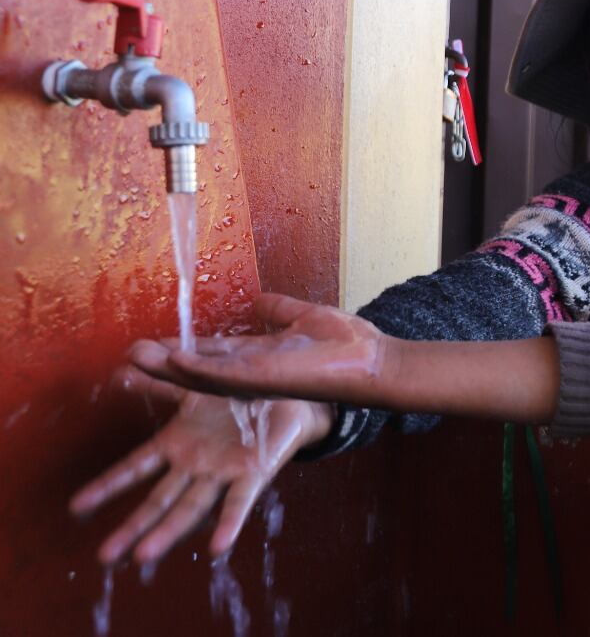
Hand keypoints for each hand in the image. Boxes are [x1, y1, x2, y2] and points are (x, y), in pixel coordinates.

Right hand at [70, 366, 331, 565]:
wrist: (288, 392)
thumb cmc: (239, 395)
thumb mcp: (195, 385)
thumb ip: (161, 380)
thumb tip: (123, 367)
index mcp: (179, 444)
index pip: (136, 468)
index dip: (108, 486)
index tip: (76, 507)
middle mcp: (196, 466)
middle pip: (159, 500)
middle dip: (132, 527)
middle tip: (104, 556)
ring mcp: (223, 473)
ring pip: (192, 507)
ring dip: (168, 532)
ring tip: (143, 556)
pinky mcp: (253, 473)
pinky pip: (239, 501)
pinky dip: (228, 525)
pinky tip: (217, 548)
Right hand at [130, 293, 393, 406]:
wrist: (373, 360)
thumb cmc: (347, 344)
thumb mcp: (305, 318)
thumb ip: (280, 310)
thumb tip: (259, 298)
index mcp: (258, 356)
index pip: (212, 352)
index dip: (183, 348)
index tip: (152, 342)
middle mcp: (250, 372)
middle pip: (198, 368)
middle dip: (162, 363)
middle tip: (128, 354)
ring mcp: (255, 379)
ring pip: (202, 376)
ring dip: (168, 367)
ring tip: (137, 357)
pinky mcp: (264, 380)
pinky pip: (225, 376)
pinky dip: (199, 368)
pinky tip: (174, 360)